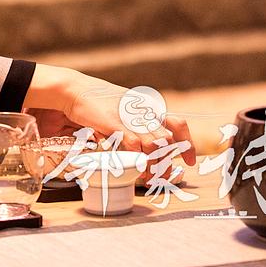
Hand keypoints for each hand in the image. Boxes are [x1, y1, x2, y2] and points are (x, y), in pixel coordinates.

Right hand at [24, 65, 196, 165]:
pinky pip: (134, 144)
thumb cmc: (98, 101)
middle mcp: (144, 112)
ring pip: (156, 145)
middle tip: (161, 176)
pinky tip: (132, 166)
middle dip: (168, 163)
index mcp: (148, 107)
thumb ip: (135, 121)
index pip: (178, 124)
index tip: (190, 161)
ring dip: (154, 164)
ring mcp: (130, 117)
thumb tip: (144, 142)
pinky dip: (136, 158)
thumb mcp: (123, 107)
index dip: (188, 144)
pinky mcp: (115, 123)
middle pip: (168, 141)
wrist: (76, 89)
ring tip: (147, 177)